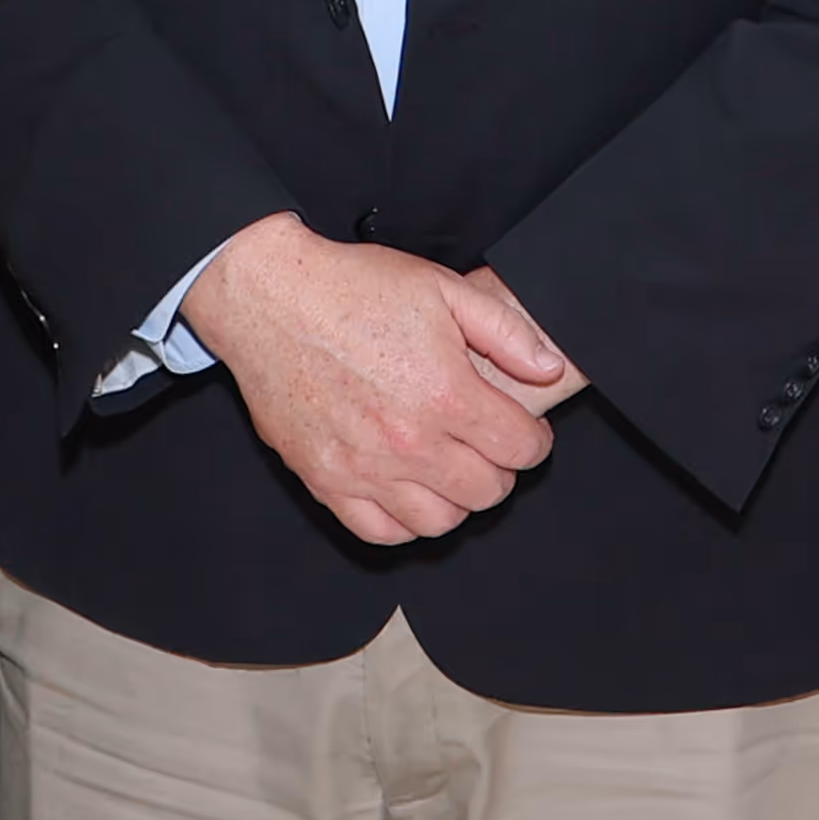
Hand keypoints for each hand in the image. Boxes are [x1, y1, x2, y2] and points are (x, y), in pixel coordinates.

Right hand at [188, 216, 565, 543]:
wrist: (270, 298)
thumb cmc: (351, 288)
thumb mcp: (442, 288)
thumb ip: (506, 332)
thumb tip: (548, 368)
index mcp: (446, 393)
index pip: (521, 449)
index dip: (533, 440)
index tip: (523, 431)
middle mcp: (408, 441)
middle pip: (487, 492)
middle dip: (500, 469)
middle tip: (487, 446)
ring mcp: (365, 468)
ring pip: (439, 521)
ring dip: (455, 499)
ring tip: (448, 467)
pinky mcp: (326, 480)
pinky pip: (380, 531)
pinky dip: (404, 520)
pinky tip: (406, 489)